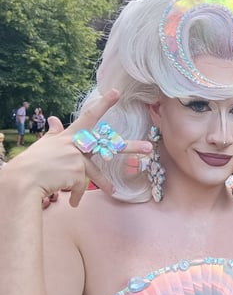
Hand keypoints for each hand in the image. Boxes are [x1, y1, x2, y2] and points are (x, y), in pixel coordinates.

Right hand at [5, 89, 151, 206]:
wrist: (22, 180)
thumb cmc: (32, 163)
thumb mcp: (44, 146)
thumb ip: (54, 134)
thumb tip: (53, 119)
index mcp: (69, 136)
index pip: (89, 116)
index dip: (104, 104)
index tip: (117, 92)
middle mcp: (76, 145)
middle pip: (108, 145)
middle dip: (130, 147)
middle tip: (149, 147)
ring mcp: (77, 159)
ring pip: (97, 174)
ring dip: (105, 184)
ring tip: (112, 192)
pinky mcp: (76, 174)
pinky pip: (81, 188)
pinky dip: (76, 196)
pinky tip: (72, 202)